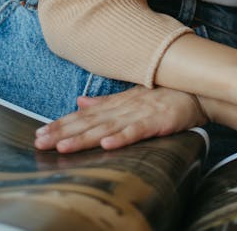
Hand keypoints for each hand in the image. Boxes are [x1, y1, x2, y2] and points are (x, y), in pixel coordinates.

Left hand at [34, 85, 206, 152]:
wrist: (196, 90)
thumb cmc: (163, 95)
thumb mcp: (130, 96)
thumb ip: (105, 101)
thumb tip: (79, 101)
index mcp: (116, 103)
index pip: (84, 116)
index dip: (61, 124)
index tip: (40, 133)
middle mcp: (123, 107)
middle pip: (88, 122)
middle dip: (63, 132)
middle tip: (40, 141)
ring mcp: (139, 113)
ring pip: (107, 127)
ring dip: (84, 137)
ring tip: (63, 146)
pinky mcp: (157, 121)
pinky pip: (137, 130)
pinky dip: (122, 136)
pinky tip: (108, 144)